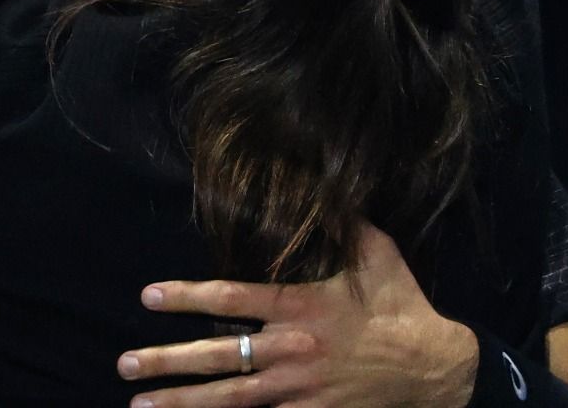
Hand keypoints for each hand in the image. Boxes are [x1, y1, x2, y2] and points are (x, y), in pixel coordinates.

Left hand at [117, 223, 476, 407]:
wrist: (440, 369)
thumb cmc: (402, 306)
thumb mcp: (376, 254)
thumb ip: (340, 221)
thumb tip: (315, 182)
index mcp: (299, 308)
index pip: (230, 298)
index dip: (185, 296)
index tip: (147, 297)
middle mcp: (292, 350)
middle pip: (217, 357)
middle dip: (168, 361)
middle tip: (126, 364)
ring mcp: (300, 390)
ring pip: (231, 399)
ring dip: (183, 402)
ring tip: (139, 404)